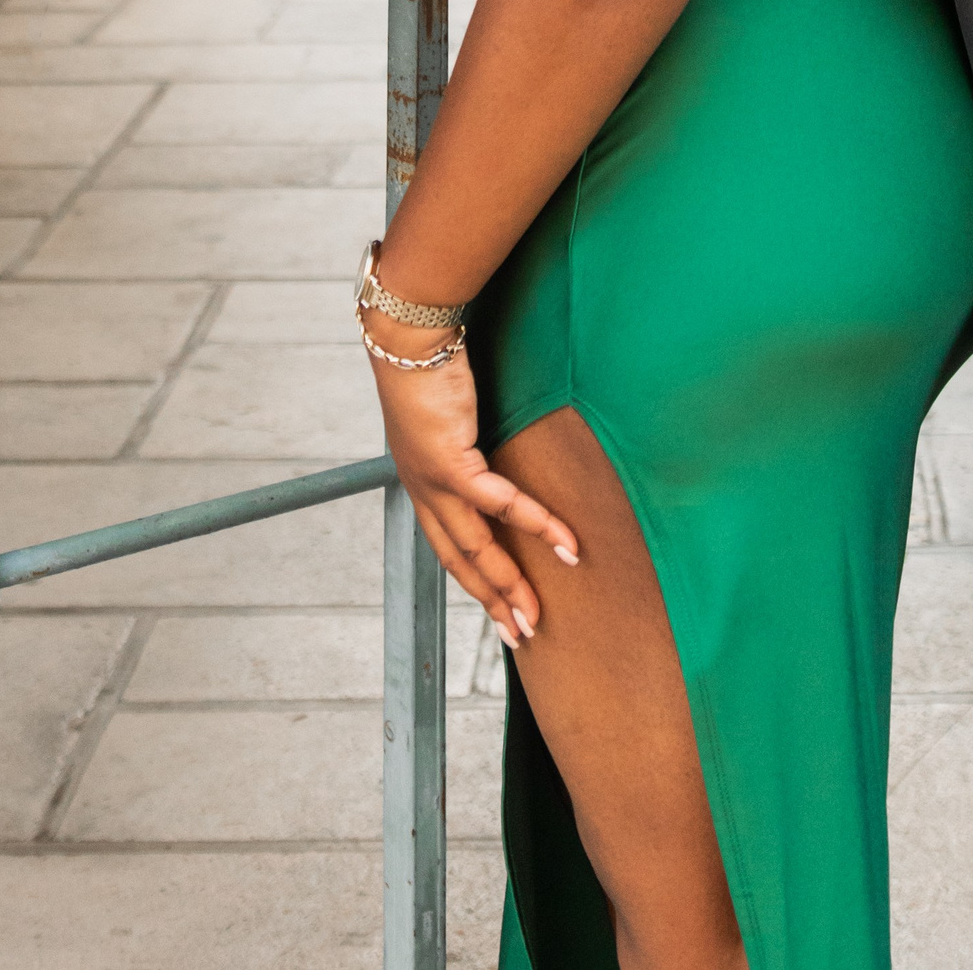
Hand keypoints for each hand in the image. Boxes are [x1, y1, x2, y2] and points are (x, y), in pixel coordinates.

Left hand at [367, 331, 579, 647]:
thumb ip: (472, 439)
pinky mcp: (451, 462)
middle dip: (492, 602)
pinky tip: (563, 543)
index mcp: (421, 484)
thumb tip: (502, 445)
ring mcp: (434, 481)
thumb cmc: (433, 366)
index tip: (501, 609)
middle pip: (460, 562)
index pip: (449, 548)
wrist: (409, 338)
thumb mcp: (451, 414)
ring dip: (509, 584)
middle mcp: (423, 491)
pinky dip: (535, 524)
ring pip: (475, 548)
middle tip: (520, 634)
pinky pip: (500, 503)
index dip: (476, 582)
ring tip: (537, 612)